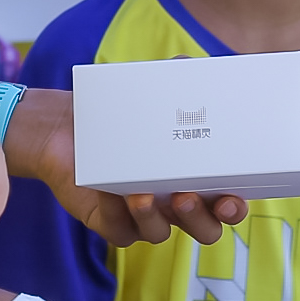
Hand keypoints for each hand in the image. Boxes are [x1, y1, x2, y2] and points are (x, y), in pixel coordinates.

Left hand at [0, 89, 247, 245]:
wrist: (66, 125)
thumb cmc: (121, 111)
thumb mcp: (156, 90)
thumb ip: (184, 77)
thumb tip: (203, 67)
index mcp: (196, 177)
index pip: (227, 203)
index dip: (233, 208)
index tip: (230, 198)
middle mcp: (175, 202)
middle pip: (204, 228)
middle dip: (200, 218)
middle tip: (186, 196)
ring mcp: (143, 215)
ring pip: (160, 233)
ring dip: (154, 218)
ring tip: (143, 195)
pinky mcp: (110, 221)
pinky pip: (120, 229)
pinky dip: (117, 215)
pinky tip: (112, 195)